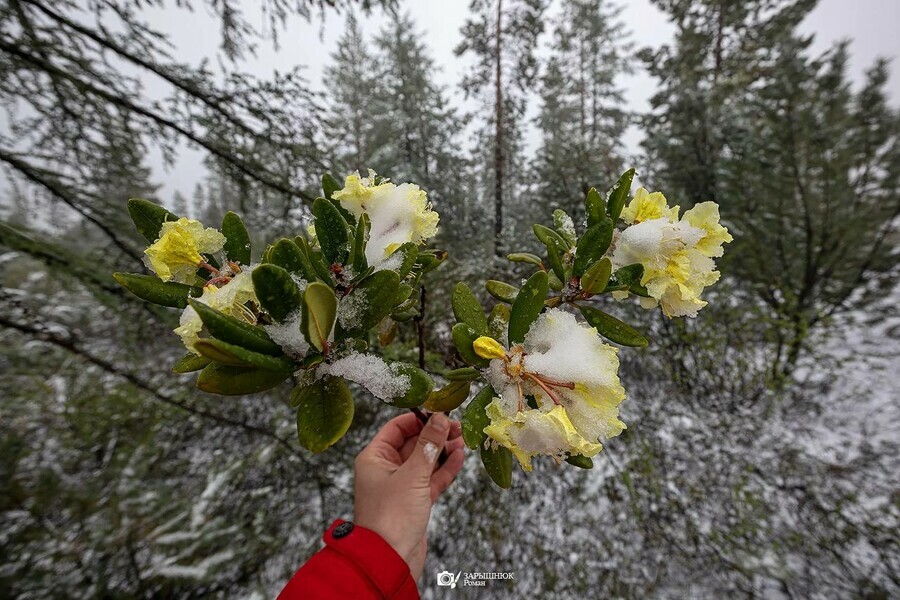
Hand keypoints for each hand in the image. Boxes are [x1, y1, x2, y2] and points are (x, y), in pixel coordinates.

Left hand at [353, 412, 465, 580]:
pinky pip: (431, 478)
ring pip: (425, 460)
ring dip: (443, 450)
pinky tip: (459, 458)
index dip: (419, 418)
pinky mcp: (415, 501)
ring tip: (463, 440)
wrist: (390, 560)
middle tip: (458, 427)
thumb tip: (440, 418)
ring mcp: (401, 485)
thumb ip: (428, 445)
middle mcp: (386, 468)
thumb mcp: (412, 475)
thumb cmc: (392, 516)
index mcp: (375, 457)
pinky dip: (445, 468)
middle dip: (435, 434)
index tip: (441, 413)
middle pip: (413, 442)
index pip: (397, 428)